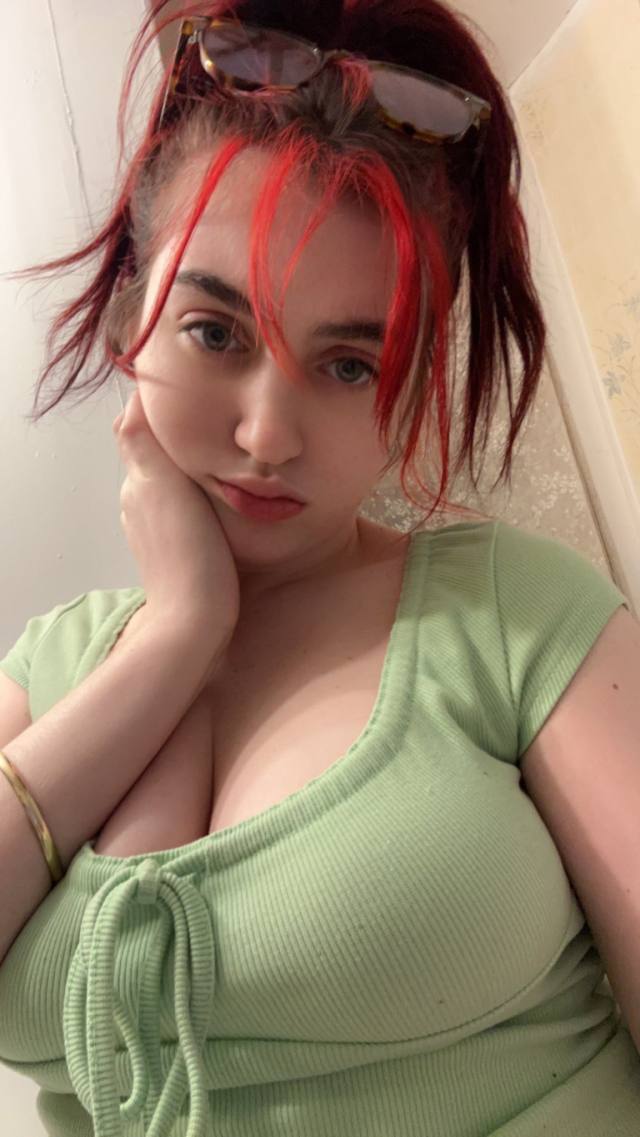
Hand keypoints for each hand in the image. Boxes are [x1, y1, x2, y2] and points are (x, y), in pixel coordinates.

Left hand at [113, 387, 239, 645]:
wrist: (195, 622)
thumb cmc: (187, 557)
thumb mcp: (163, 487)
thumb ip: (143, 443)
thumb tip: (134, 398)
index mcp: (138, 483)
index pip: (141, 430)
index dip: (161, 408)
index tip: (190, 391)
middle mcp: (141, 503)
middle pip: (160, 455)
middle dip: (182, 436)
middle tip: (218, 417)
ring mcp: (158, 529)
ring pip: (175, 482)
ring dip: (197, 467)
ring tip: (228, 454)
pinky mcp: (178, 550)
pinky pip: (186, 509)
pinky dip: (202, 496)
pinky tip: (227, 499)